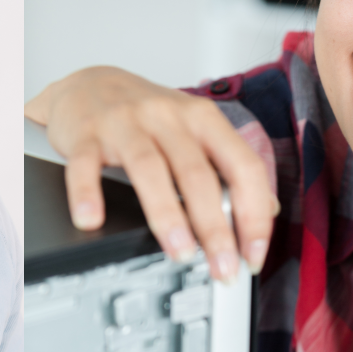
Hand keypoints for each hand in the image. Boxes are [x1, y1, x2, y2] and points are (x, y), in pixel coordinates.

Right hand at [26, 66, 277, 281]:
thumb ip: (227, 164)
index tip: (253, 253)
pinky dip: (88, 193)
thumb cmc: (145, 113)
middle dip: (214, 227)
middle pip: (197, 173)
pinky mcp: (86, 132)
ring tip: (179, 252)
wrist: (88, 84)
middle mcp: (167, 116)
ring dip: (167, 215)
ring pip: (149, 168)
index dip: (254, 213)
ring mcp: (125, 122)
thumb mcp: (193, 129)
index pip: (242, 165)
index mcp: (202, 118)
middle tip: (221, 267)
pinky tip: (91, 220)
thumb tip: (267, 209)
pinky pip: (86, 165)